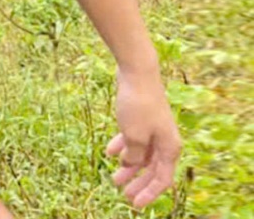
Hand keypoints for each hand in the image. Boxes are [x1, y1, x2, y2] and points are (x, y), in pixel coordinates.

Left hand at [107, 68, 180, 207]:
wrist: (137, 73)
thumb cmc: (138, 105)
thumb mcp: (134, 136)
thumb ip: (133, 156)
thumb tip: (130, 166)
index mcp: (169, 148)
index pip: (162, 179)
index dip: (149, 194)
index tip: (135, 205)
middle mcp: (164, 141)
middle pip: (152, 170)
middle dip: (138, 184)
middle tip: (124, 195)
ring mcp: (153, 129)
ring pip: (141, 155)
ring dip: (128, 168)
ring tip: (113, 179)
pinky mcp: (141, 119)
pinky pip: (133, 139)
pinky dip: (122, 147)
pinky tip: (108, 154)